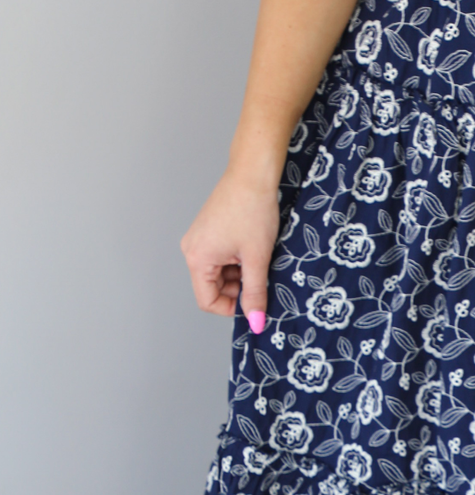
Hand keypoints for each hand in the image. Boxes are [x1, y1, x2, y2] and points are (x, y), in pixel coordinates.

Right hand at [180, 169, 279, 325]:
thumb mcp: (257, 257)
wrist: (252, 174)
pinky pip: (220, 257)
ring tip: (258, 256)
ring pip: (219, 272)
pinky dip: (237, 259)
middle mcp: (192, 250)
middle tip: (261, 275)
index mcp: (197, 259)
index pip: (207, 301)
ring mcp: (199, 239)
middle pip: (213, 287)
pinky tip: (253, 247)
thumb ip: (255, 293)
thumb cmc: (252, 209)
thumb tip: (256, 321)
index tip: (255, 303)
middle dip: (238, 288)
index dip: (232, 308)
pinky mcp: (208, 231)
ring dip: (240, 272)